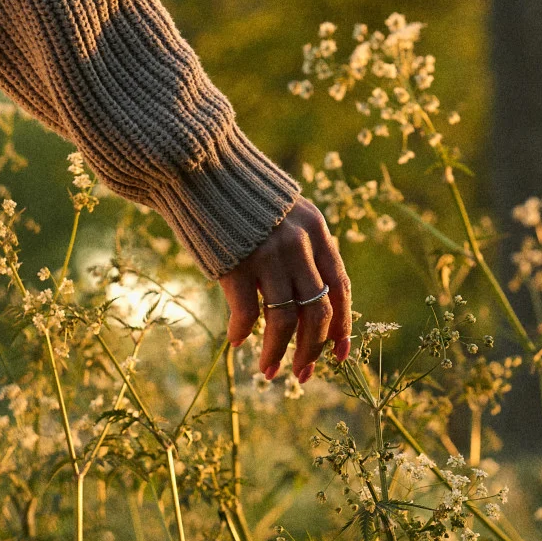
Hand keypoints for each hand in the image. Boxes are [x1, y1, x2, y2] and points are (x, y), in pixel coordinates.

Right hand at [218, 199, 351, 381]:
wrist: (198, 165)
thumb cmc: (240, 197)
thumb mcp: (285, 215)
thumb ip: (302, 250)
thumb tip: (308, 299)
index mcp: (317, 231)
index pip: (339, 288)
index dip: (342, 327)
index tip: (339, 357)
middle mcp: (299, 244)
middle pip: (317, 311)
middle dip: (312, 350)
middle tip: (301, 375)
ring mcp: (268, 254)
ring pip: (285, 320)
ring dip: (277, 352)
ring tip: (268, 372)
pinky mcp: (237, 263)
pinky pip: (247, 313)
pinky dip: (243, 332)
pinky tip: (236, 342)